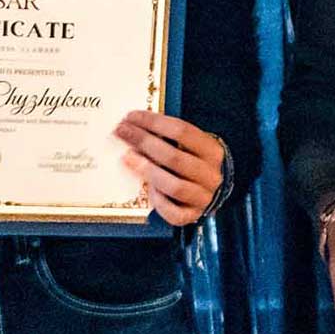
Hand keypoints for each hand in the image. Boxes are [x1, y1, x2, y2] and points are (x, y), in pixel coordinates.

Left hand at [113, 111, 226, 226]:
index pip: (182, 131)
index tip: (130, 117)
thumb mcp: (188, 146)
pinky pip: (173, 212)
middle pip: (174, 158)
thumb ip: (167, 137)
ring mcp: (203, 198)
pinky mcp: (192, 216)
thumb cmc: (192, 162)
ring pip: (174, 186)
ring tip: (127, 157)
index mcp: (212, 151)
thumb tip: (133, 126)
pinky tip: (146, 188)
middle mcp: (211, 175)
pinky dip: (158, 201)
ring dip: (147, 170)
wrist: (211, 190)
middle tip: (122, 133)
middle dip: (144, 142)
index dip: (153, 122)